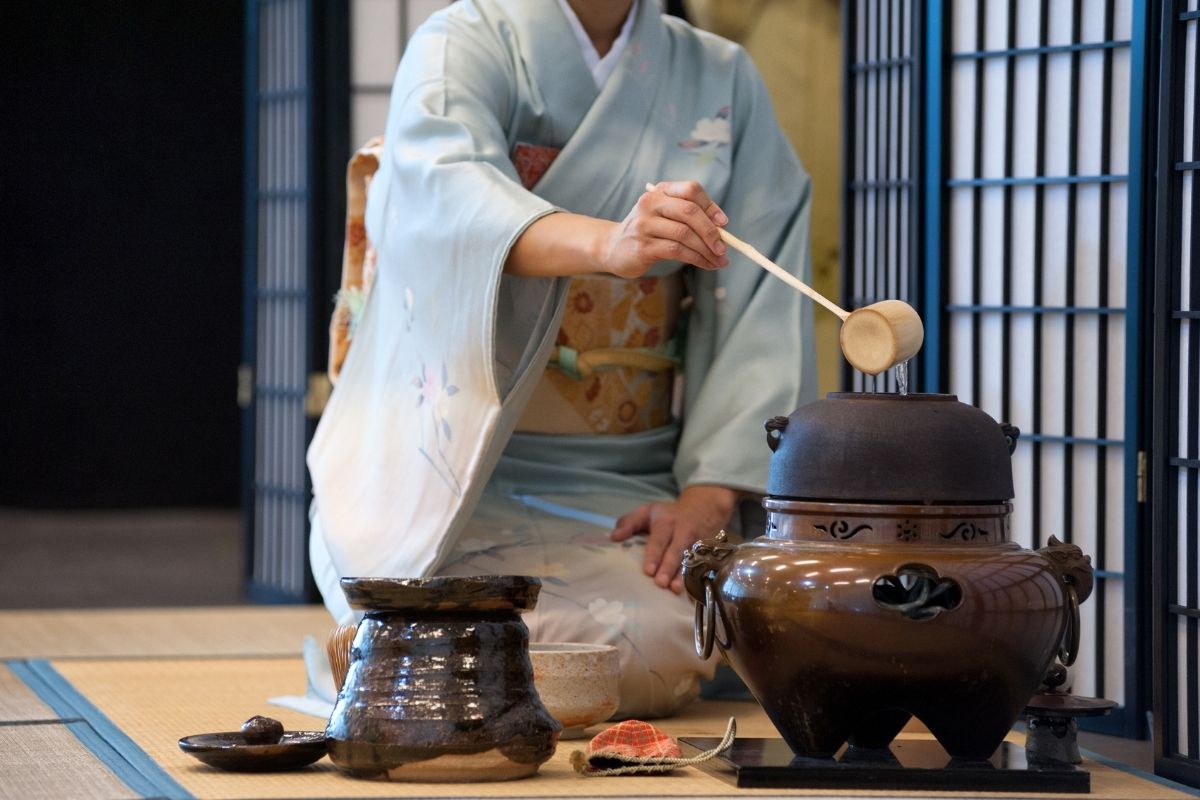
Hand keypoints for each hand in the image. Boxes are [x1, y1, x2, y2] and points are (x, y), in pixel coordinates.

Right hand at [599, 180, 729, 278]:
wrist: (613, 247)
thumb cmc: (648, 231)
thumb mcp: (665, 216)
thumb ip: (689, 217)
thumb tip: (722, 229)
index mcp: (660, 191)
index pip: (691, 190)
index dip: (710, 206)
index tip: (723, 223)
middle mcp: (650, 204)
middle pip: (689, 212)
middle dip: (711, 232)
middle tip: (723, 249)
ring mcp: (645, 225)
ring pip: (685, 234)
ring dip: (706, 250)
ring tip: (718, 261)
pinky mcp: (643, 246)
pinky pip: (677, 251)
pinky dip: (696, 259)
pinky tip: (705, 264)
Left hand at [610, 485, 738, 592]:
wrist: (703, 507)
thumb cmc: (668, 515)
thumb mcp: (647, 511)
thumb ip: (629, 523)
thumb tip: (614, 537)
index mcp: (665, 521)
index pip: (659, 538)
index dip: (654, 554)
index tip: (647, 570)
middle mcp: (682, 530)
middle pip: (675, 550)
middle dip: (668, 567)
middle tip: (660, 583)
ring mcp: (696, 541)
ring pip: (689, 559)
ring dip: (681, 575)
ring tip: (674, 589)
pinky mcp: (706, 550)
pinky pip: (701, 565)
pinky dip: (696, 579)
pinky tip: (691, 593)